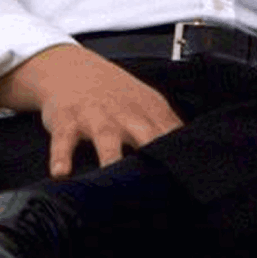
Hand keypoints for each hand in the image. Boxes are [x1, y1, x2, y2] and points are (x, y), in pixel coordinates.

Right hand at [0, 43, 182, 175]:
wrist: (70, 68)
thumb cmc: (113, 94)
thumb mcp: (146, 106)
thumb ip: (169, 130)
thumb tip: (196, 157)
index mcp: (150, 113)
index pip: (172, 138)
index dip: (181, 159)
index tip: (191, 183)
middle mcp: (125, 115)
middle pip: (146, 138)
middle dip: (155, 159)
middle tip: (161, 188)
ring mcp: (95, 117)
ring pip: (106, 139)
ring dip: (110, 157)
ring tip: (112, 176)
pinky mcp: (66, 122)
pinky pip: (63, 141)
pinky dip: (60, 157)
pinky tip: (60, 173)